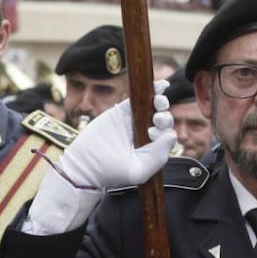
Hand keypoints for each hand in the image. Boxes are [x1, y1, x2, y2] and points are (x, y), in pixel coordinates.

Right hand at [25, 85, 173, 235]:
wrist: (86, 163)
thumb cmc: (112, 172)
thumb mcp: (139, 170)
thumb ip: (159, 156)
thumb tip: (170, 134)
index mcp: (151, 149)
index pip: (167, 135)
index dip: (165, 132)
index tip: (151, 136)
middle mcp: (144, 134)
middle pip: (163, 120)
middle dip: (165, 117)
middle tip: (156, 120)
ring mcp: (133, 121)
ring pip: (153, 108)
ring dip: (161, 102)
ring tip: (159, 103)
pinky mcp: (121, 112)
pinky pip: (138, 98)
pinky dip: (152, 90)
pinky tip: (162, 85)